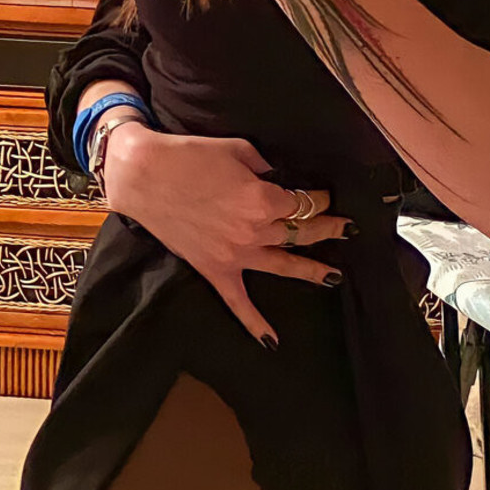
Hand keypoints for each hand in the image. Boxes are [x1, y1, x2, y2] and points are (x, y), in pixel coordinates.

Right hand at [102, 122, 356, 347]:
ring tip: (334, 276)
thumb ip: (265, 166)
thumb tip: (277, 177)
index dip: (317, 197)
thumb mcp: (238, 149)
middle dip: (327, 228)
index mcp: (263, 199)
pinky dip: (254, 323)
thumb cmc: (189, 156)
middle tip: (345, 228)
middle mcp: (255, 230)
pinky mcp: (214, 268)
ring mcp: (235, 254)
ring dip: (312, 270)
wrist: (144, 175)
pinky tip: (272, 340)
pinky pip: (238, 302)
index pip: (303, 202)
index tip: (322, 195)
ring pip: (284, 265)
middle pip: (301, 232)